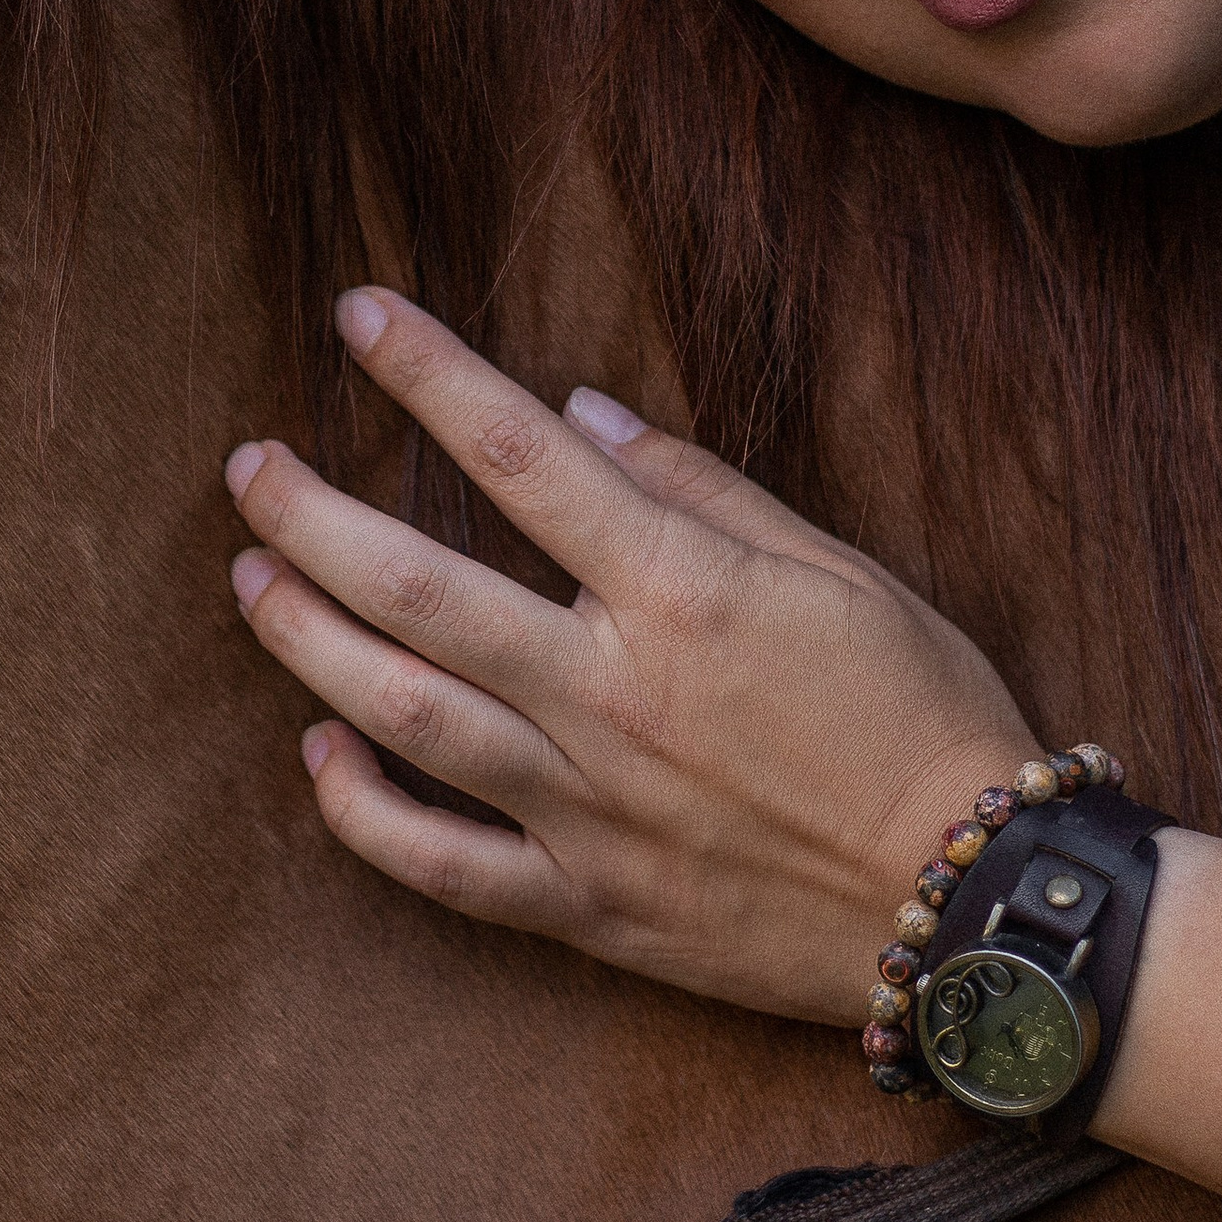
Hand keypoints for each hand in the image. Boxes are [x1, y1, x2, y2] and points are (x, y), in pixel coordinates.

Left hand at [223, 290, 1036, 1028]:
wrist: (969, 907)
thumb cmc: (924, 718)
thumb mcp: (840, 572)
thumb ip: (702, 491)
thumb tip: (582, 413)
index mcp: (679, 591)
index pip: (519, 454)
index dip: (427, 373)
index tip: (359, 314)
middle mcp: (611, 693)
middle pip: (416, 586)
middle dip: (312, 515)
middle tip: (251, 466)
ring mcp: (588, 807)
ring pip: (403, 715)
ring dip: (308, 641)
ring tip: (253, 582)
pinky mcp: (588, 905)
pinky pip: (442, 865)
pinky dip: (363, 814)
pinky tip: (317, 755)